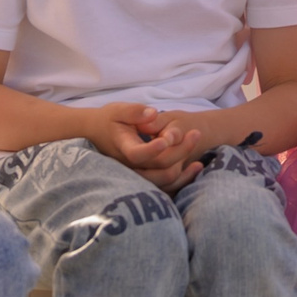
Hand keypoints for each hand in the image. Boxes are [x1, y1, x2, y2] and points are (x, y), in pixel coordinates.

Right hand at [89, 102, 206, 191]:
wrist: (98, 134)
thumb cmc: (109, 120)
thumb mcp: (118, 110)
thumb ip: (134, 112)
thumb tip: (152, 113)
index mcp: (124, 148)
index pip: (138, 154)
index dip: (153, 149)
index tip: (167, 138)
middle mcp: (132, 167)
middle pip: (160, 166)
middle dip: (181, 150)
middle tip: (196, 133)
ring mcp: (140, 175)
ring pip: (166, 180)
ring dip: (186, 166)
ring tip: (199, 149)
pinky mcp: (148, 179)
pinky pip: (168, 185)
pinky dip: (184, 178)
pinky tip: (198, 166)